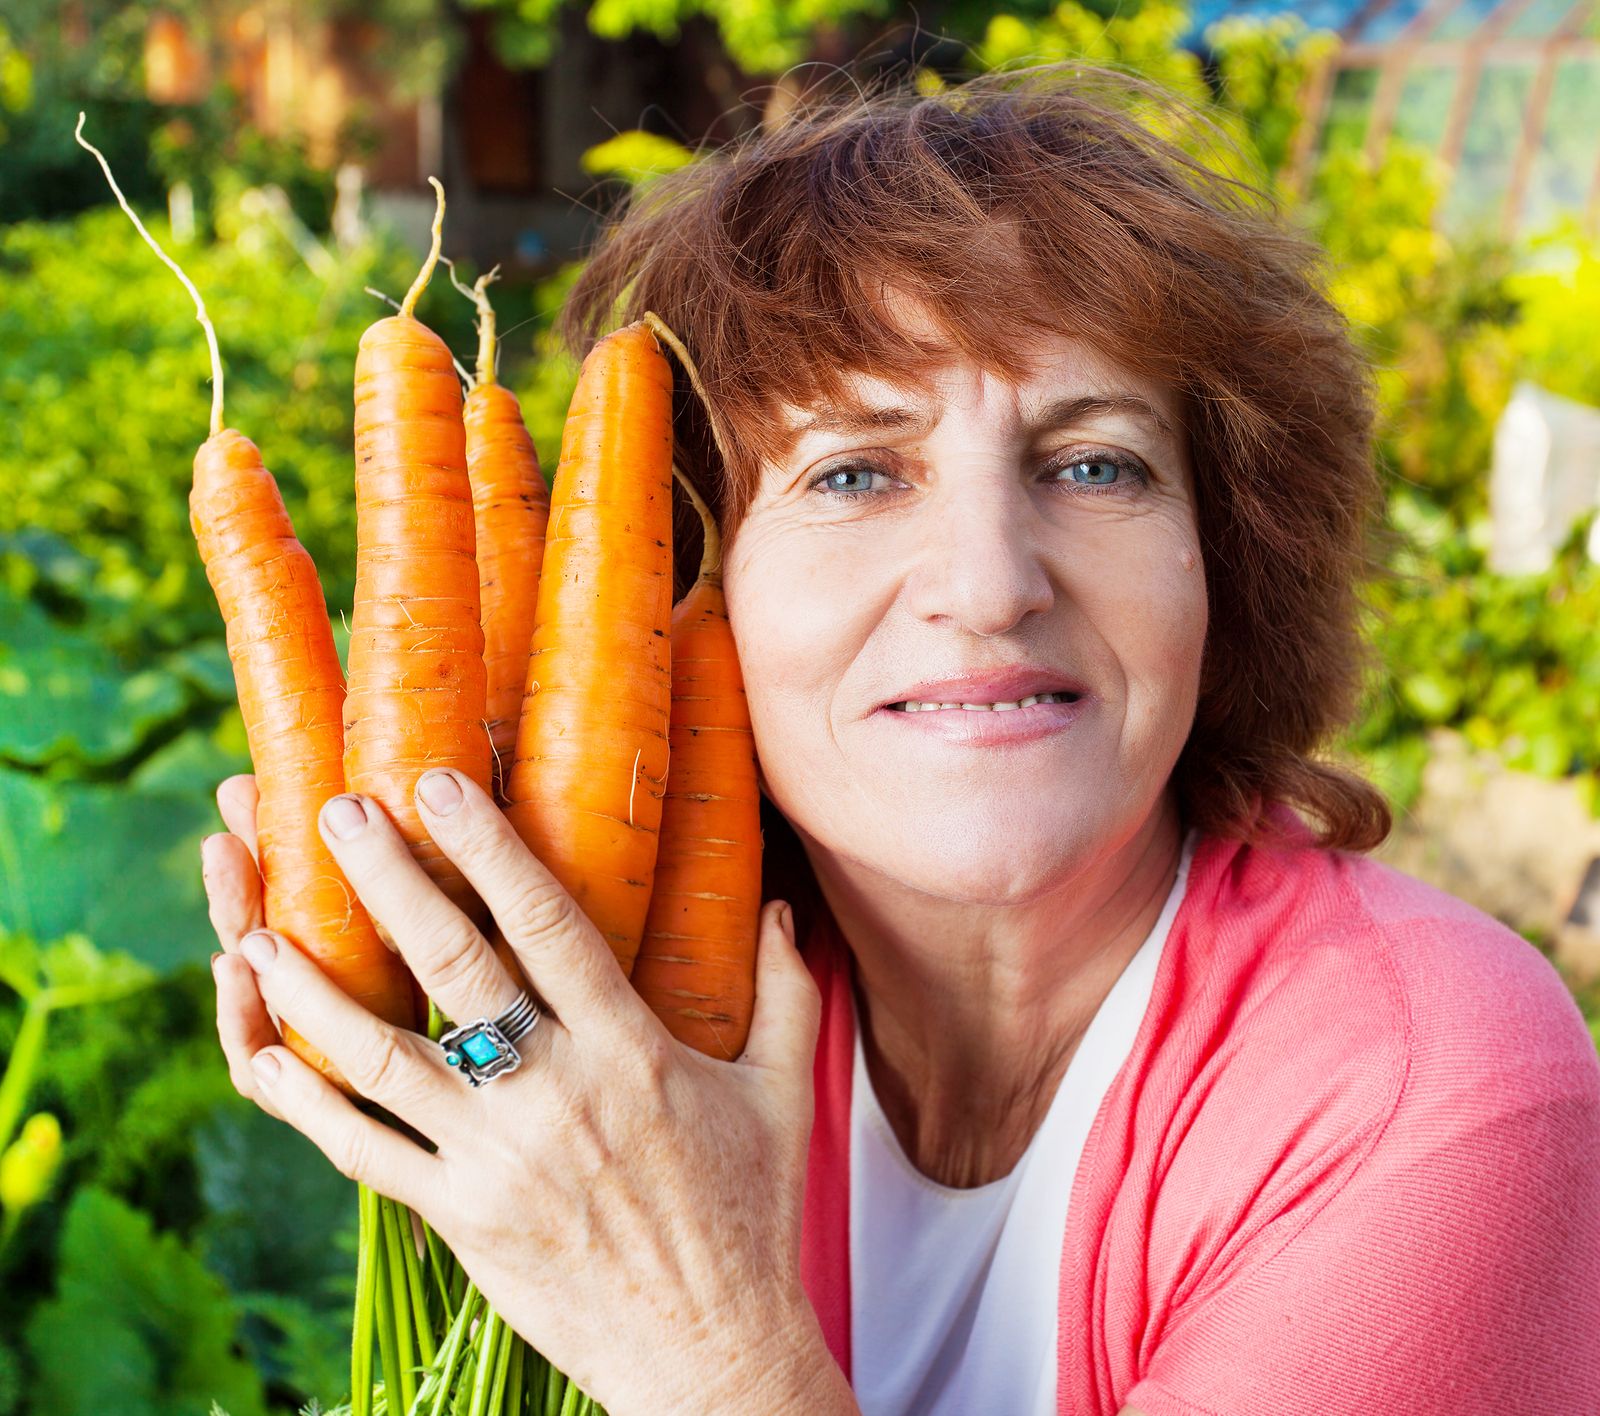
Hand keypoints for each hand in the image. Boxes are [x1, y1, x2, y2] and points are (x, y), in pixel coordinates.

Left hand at [202, 770, 850, 1415]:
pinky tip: (265, 1055)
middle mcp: (556, 1095)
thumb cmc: (751, 1217)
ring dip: (315, 989)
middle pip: (455, 969)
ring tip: (258, 928)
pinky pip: (366, 1154)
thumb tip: (782, 909)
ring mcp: (498, 1161)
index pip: (552, 926)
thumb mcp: (786, 1097)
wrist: (710, 1354)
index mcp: (632, 1052)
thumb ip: (786, 993)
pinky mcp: (461, 1220)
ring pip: (384, 1058)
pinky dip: (309, 1103)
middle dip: (391, 881)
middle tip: (337, 812)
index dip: (492, 847)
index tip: (441, 783)